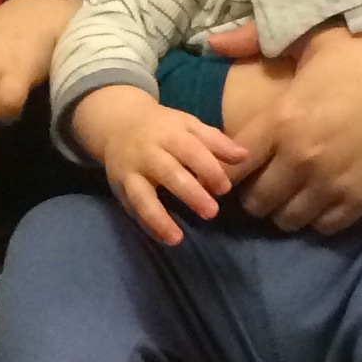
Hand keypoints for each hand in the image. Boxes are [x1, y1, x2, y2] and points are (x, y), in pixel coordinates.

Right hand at [69, 86, 247, 244]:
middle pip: (168, 173)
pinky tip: (163, 238)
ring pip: (142, 196)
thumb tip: (243, 156)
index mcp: (168, 134)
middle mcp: (147, 153)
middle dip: (189, 193)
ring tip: (176, 238)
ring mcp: (130, 172)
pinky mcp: (119, 189)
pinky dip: (146, 225)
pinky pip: (132, 210)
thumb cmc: (163, 127)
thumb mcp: (188, 125)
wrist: (117, 123)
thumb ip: (215, 141)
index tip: (225, 188)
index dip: (208, 169)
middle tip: (212, 213)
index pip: (190, 150)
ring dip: (158, 218)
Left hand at [211, 25, 361, 234]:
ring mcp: (332, 182)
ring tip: (296, 194)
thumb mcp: (319, 40)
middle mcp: (302, 157)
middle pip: (257, 200)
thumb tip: (215, 42)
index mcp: (284, 118)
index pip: (234, 163)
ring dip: (287, 209)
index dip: (231, 166)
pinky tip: (325, 199)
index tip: (240, 164)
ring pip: (288, 219)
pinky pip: (325, 226)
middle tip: (268, 183)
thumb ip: (261, 40)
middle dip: (258, 194)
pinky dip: (320, 217)